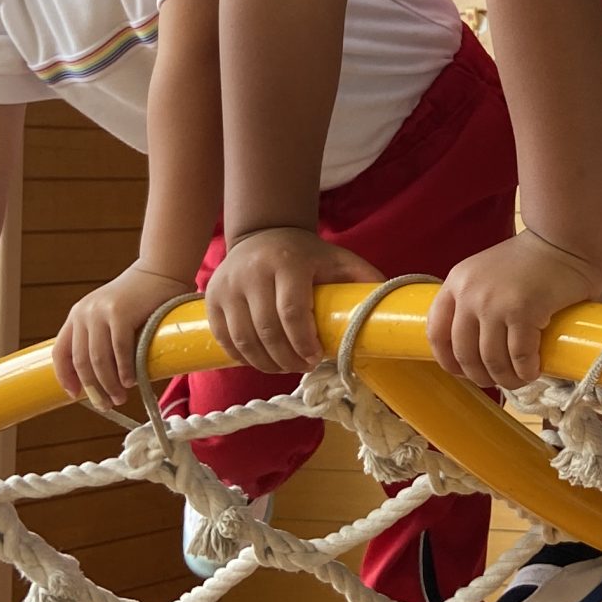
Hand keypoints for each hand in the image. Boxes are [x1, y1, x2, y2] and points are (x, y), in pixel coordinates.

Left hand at [56, 263, 194, 408]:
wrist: (161, 268)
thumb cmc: (141, 297)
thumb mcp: (111, 314)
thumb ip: (103, 336)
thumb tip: (103, 376)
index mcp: (78, 315)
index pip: (61, 352)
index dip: (65, 377)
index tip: (74, 395)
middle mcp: (84, 313)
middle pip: (81, 361)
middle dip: (93, 388)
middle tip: (106, 404)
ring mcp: (101, 312)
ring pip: (98, 359)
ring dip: (109, 384)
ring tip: (120, 397)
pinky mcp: (121, 313)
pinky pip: (119, 350)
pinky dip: (124, 369)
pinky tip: (131, 381)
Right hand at [205, 227, 383, 374]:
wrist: (262, 233)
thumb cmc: (307, 254)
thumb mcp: (337, 258)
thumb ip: (362, 278)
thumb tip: (391, 307)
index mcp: (287, 262)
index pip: (292, 311)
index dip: (304, 342)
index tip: (317, 358)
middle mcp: (253, 273)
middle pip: (266, 330)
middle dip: (287, 358)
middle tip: (304, 367)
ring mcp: (227, 286)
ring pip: (243, 339)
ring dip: (266, 363)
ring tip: (285, 367)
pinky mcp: (210, 300)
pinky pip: (224, 338)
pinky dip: (243, 357)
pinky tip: (262, 361)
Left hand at [430, 230, 596, 389]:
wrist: (563, 239)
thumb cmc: (531, 258)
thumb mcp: (487, 273)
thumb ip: (475, 300)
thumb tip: (475, 347)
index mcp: (456, 283)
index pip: (436, 331)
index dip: (447, 360)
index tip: (463, 372)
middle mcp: (469, 294)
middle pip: (464, 353)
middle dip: (481, 375)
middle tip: (498, 380)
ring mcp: (494, 303)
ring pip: (491, 360)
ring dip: (506, 378)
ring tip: (519, 379)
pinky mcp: (523, 312)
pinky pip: (519, 355)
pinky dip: (526, 370)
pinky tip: (533, 371)